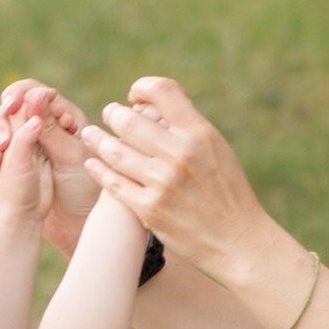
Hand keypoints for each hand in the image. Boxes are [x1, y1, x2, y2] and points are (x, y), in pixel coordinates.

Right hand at [0, 80, 98, 244]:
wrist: (81, 227)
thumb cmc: (86, 192)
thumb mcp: (70, 156)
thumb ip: (51, 128)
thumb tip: (36, 93)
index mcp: (64, 119)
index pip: (33, 92)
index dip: (18, 95)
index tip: (10, 107)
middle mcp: (44, 129)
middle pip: (11, 110)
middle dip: (2, 122)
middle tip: (3, 144)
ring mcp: (28, 148)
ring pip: (1, 131)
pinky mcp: (15, 167)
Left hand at [83, 77, 284, 291]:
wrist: (238, 241)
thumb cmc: (228, 193)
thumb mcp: (218, 150)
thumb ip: (189, 127)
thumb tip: (158, 103)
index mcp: (200, 134)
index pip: (161, 91)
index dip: (142, 87)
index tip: (135, 96)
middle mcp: (180, 154)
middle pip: (128, 120)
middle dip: (113, 113)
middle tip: (108, 114)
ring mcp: (162, 182)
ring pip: (114, 151)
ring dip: (97, 139)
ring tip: (91, 134)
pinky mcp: (149, 209)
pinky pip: (113, 183)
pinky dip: (99, 170)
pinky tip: (93, 164)